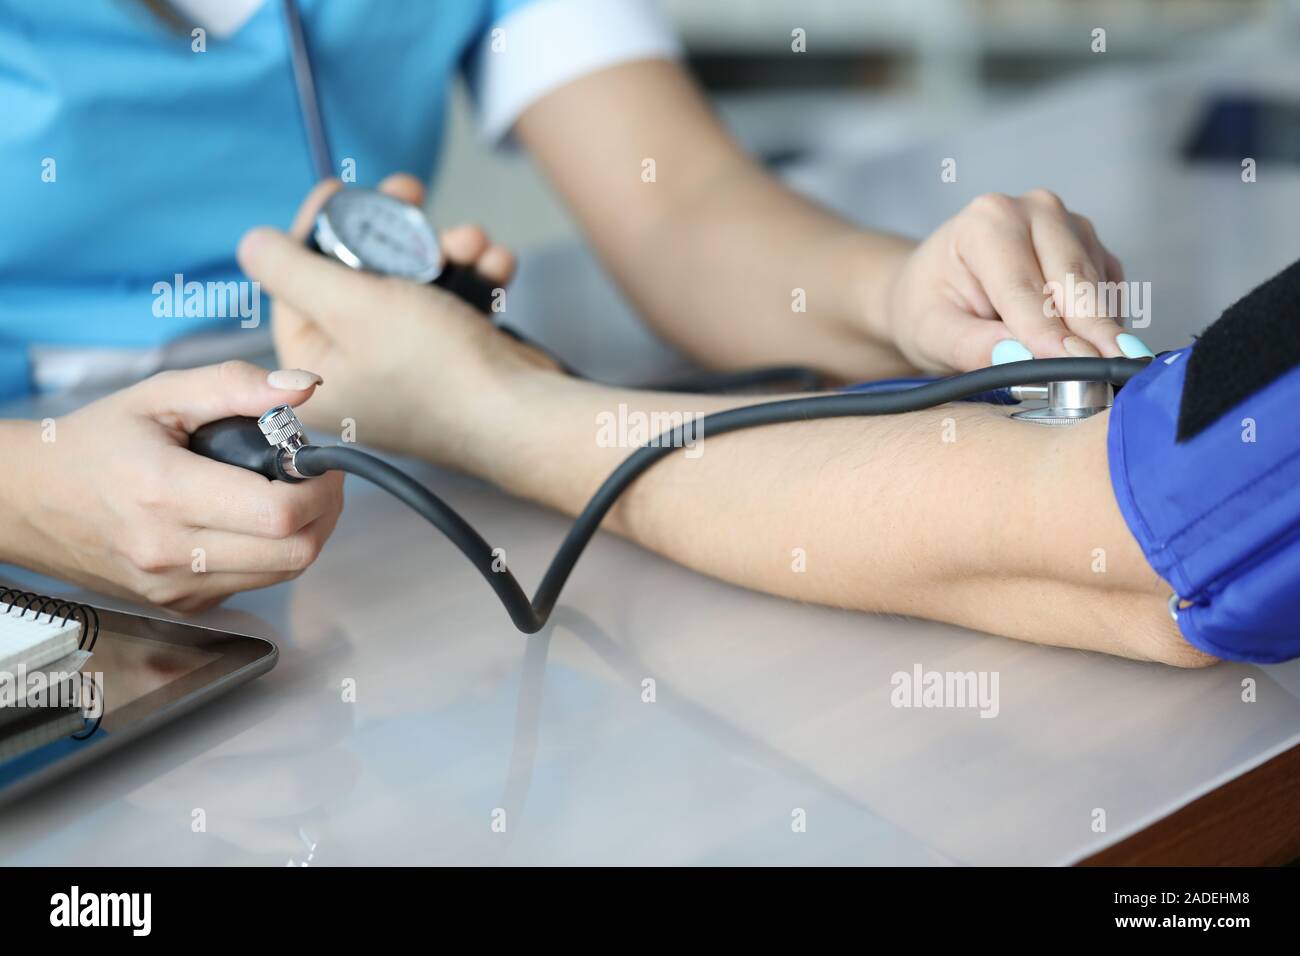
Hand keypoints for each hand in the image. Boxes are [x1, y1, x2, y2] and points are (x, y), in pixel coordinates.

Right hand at [0, 362, 343, 611]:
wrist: (28, 501)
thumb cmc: (93, 444)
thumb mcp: (160, 396)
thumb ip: (235, 386)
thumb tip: (304, 388)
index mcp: (168, 494)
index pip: (280, 513)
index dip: (319, 487)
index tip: (320, 462)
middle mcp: (172, 553)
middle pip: (294, 552)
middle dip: (322, 513)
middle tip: (316, 479)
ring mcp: (175, 587)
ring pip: (282, 574)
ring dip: (303, 535)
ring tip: (288, 494)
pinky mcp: (179, 604)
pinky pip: (252, 585)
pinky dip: (269, 555)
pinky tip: (252, 522)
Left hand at [238, 173, 551, 464]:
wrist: (524, 414)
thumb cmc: (438, 372)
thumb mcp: (351, 307)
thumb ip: (294, 269)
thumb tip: (252, 244)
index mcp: (315, 375)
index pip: (296, 286)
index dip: (318, 230)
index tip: (339, 190)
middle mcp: (356, 374)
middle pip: (356, 280)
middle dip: (393, 234)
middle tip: (409, 195)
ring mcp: (407, 369)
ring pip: (411, 286)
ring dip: (446, 251)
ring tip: (472, 241)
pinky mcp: (451, 363)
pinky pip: (450, 306)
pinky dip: (474, 280)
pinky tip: (495, 266)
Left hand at [880, 189, 1152, 371]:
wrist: (933, 287)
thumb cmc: (928, 307)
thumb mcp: (932, 333)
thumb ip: (973, 346)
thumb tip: (1021, 359)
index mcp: (988, 221)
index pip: (1024, 287)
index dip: (1050, 331)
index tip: (1077, 364)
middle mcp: (1036, 210)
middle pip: (1073, 281)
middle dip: (1093, 332)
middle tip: (1115, 373)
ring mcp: (1069, 225)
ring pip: (1098, 288)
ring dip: (1100, 332)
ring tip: (1098, 374)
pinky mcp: (1091, 248)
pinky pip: (1110, 291)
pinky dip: (1104, 324)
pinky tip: (1089, 350)